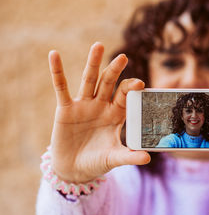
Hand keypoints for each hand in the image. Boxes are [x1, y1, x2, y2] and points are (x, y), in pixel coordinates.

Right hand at [48, 42, 149, 182]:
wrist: (74, 169)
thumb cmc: (97, 162)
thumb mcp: (113, 158)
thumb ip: (129, 157)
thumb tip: (147, 159)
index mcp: (115, 114)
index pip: (124, 97)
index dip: (131, 89)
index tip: (140, 84)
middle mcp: (101, 106)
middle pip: (109, 83)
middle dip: (115, 70)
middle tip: (123, 57)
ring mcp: (83, 105)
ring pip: (89, 80)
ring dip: (93, 63)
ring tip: (99, 46)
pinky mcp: (65, 109)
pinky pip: (61, 88)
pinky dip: (57, 72)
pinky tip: (54, 55)